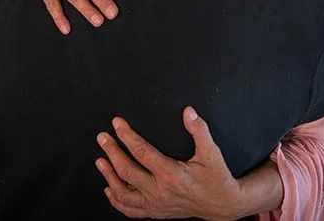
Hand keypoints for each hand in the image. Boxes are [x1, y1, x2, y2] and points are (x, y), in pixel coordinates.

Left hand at [95, 107, 245, 220]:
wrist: (223, 205)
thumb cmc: (217, 178)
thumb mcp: (212, 153)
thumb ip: (199, 130)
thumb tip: (188, 112)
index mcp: (171, 174)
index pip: (141, 152)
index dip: (127, 136)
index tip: (117, 124)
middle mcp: (160, 191)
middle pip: (126, 170)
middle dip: (112, 151)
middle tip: (103, 137)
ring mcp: (156, 204)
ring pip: (123, 193)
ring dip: (108, 176)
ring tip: (101, 161)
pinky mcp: (156, 212)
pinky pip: (130, 209)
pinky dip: (116, 200)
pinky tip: (109, 189)